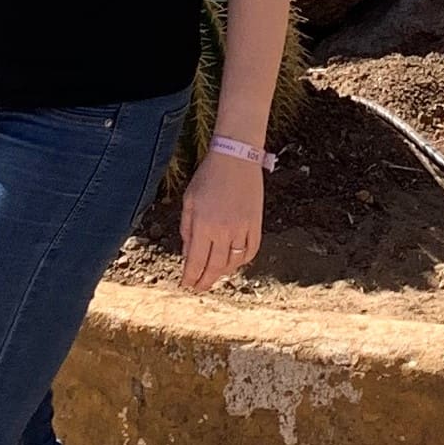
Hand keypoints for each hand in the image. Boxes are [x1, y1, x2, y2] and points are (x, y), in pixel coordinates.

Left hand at [177, 146, 264, 290]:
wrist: (236, 157)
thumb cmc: (208, 176)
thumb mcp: (190, 201)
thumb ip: (187, 229)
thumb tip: (188, 254)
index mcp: (204, 225)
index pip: (196, 261)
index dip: (191, 277)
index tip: (187, 284)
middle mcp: (224, 230)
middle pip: (215, 267)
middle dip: (205, 281)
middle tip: (199, 287)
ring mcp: (243, 228)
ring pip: (234, 262)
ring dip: (222, 272)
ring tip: (214, 274)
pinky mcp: (256, 223)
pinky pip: (251, 251)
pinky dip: (243, 261)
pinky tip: (234, 261)